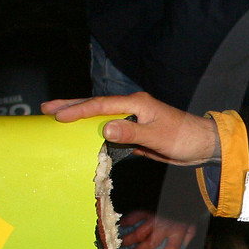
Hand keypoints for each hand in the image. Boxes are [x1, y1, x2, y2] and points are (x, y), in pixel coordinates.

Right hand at [42, 93, 218, 165]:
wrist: (202, 145)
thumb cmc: (184, 138)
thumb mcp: (157, 136)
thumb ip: (131, 132)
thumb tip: (104, 129)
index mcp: (136, 103)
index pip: (100, 105)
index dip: (77, 110)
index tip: (57, 115)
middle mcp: (132, 107)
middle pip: (95, 105)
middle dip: (70, 106)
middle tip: (46, 108)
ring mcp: (132, 119)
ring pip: (100, 117)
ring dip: (79, 118)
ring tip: (56, 118)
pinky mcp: (135, 132)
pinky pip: (109, 130)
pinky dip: (92, 131)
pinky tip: (81, 135)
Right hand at [118, 209, 195, 248]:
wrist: (183, 192)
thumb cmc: (185, 210)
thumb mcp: (192, 224)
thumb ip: (188, 237)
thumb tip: (183, 248)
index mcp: (178, 231)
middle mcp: (166, 226)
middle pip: (150, 244)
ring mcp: (156, 217)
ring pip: (140, 233)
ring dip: (129, 240)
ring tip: (122, 245)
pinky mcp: (148, 208)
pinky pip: (135, 216)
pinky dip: (127, 221)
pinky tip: (122, 226)